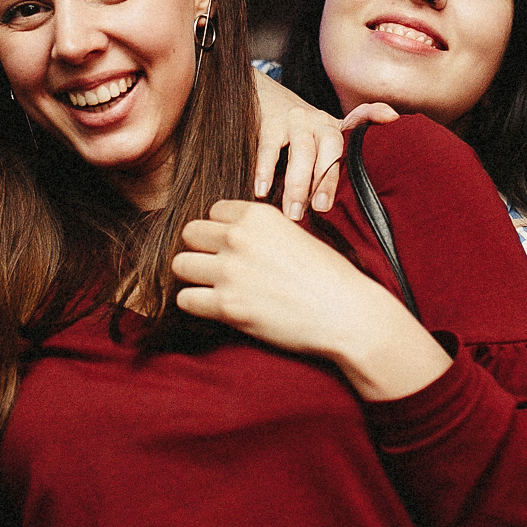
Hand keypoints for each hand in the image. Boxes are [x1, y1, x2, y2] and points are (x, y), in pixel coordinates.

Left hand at [174, 200, 448, 400]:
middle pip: (189, 234)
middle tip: (216, 268)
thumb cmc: (329, 277)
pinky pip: (185, 299)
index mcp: (258, 215)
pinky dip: (196, 305)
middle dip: (200, 250)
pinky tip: (215, 308)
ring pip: (180, 265)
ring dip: (193, 278)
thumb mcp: (295, 234)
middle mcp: (239, 238)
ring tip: (211, 288)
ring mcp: (230, 272)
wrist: (347, 314)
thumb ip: (260, 230)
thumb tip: (231, 234)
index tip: (233, 248)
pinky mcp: (228, 306)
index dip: (220, 231)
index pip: (212, 212)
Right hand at [250, 70, 398, 219]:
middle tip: (321, 209)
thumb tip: (387, 133)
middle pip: (330, 148)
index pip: (358, 125)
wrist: (267, 99)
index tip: (388, 123)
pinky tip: (262, 192)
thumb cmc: (304, 131)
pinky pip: (269, 148)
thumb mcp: (328, 135)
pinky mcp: (270, 124)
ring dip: (297, 184)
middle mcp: (319, 122)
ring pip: (301, 151)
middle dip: (326, 179)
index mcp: (336, 128)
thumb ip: (353, 145)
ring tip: (292, 213)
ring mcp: (295, 121)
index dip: (373, 118)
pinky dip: (265, 171)